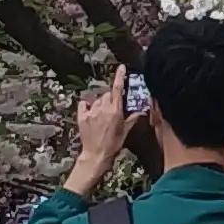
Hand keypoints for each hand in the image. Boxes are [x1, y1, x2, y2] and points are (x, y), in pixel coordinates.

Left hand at [66, 71, 134, 198]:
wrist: (96, 155)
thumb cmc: (112, 145)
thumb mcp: (125, 131)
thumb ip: (132, 118)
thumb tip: (141, 111)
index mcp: (115, 111)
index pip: (118, 89)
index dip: (120, 77)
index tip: (121, 68)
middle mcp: (103, 108)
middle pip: (107, 94)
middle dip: (110, 99)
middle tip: (112, 111)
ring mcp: (91, 112)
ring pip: (97, 100)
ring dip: (100, 104)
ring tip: (101, 118)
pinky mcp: (82, 116)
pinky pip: (84, 104)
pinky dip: (87, 106)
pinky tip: (90, 114)